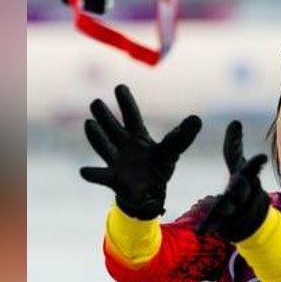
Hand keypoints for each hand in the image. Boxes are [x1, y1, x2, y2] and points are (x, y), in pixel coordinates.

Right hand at [80, 84, 200, 219]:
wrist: (150, 194)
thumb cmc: (158, 167)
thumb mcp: (172, 150)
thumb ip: (183, 136)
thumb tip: (196, 119)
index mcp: (138, 136)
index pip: (131, 116)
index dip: (126, 102)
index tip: (119, 87)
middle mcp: (124, 146)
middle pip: (113, 129)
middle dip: (105, 117)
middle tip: (96, 103)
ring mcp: (117, 162)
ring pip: (105, 147)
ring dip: (96, 137)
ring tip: (88, 124)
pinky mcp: (114, 180)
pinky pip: (102, 176)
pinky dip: (93, 174)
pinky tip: (84, 171)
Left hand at [196, 121, 270, 241]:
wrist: (251, 217)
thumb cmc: (243, 185)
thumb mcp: (239, 165)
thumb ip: (235, 145)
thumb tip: (235, 121)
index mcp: (246, 177)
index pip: (252, 168)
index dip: (257, 163)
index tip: (262, 158)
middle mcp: (243, 193)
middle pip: (242, 190)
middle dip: (240, 188)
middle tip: (237, 188)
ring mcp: (235, 209)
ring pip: (230, 207)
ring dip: (225, 208)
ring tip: (221, 209)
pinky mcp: (225, 222)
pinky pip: (216, 225)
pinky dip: (209, 226)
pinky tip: (200, 230)